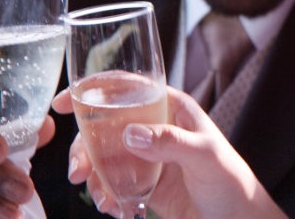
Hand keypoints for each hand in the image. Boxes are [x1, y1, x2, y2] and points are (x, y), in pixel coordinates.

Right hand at [53, 86, 286, 218]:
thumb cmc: (230, 180)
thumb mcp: (205, 155)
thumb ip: (170, 142)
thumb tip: (130, 134)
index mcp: (170, 107)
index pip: (128, 88)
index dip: (93, 89)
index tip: (64, 103)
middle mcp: (154, 126)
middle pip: (105, 125)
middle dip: (84, 148)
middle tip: (77, 173)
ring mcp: (146, 155)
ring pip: (103, 157)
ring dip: (94, 178)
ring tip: (104, 201)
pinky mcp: (143, 182)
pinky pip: (113, 184)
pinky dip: (106, 196)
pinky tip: (117, 209)